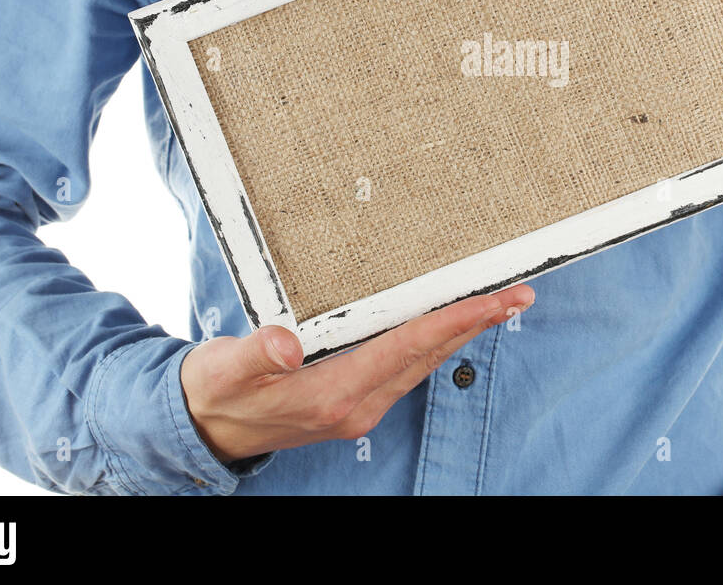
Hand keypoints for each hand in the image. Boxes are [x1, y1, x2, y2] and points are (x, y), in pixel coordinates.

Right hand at [181, 285, 533, 461]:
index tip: (494, 300)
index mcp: (333, 393)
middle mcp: (357, 404)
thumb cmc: (214, 391)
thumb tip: (286, 343)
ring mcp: (359, 405)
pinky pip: (408, 367)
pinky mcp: (354, 400)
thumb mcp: (225, 368)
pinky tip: (447, 327)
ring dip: (463, 333)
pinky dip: (435, 342)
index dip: (455, 320)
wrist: (204, 428)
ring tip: (498, 305)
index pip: (409, 347)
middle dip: (477, 324)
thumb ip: (255, 354)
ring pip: (424, 363)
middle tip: (519, 293)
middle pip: (430, 356)